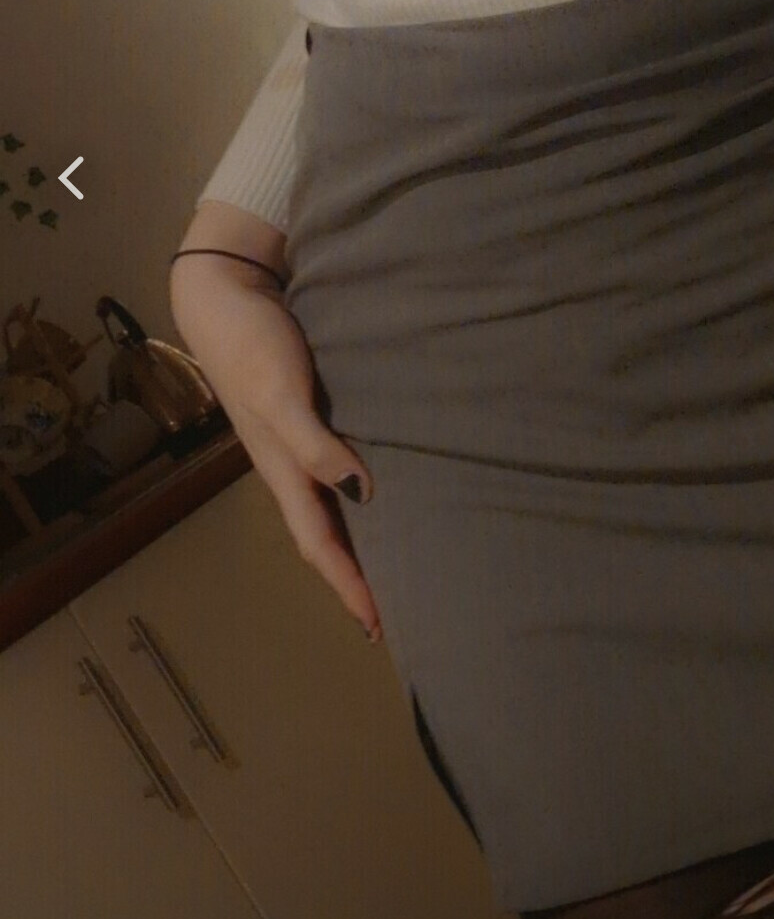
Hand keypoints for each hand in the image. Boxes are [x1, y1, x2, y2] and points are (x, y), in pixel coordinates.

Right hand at [170, 230, 381, 643]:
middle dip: (356, 575)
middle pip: (328, 534)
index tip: (377, 626)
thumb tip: (361, 491)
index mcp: (282, 470)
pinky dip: (363, 490)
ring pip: (335, 504)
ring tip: (400, 560)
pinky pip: (342, 466)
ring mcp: (300, 439)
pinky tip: (390, 487)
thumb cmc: (250, 344)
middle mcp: (293, 463)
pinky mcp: (311, 411)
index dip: (347, 585)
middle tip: (396, 608)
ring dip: (362, 538)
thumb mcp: (279, 395)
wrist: (227, 293)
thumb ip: (314, 444)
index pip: (320, 544)